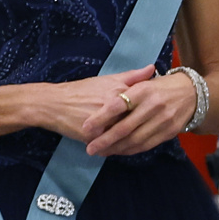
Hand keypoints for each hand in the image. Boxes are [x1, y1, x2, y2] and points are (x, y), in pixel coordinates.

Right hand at [29, 64, 157, 145]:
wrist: (55, 103)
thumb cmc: (82, 90)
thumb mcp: (108, 79)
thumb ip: (132, 76)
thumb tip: (152, 68)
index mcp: (119, 93)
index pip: (144, 105)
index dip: (154, 110)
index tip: (163, 113)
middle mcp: (114, 109)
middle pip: (137, 123)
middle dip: (148, 128)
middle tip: (159, 130)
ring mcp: (104, 124)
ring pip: (126, 137)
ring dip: (136, 142)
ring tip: (144, 142)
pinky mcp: (94, 137)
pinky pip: (112, 147)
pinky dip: (120, 149)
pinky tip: (127, 150)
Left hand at [80, 66, 197, 157]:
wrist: (192, 93)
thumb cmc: (161, 86)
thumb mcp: (144, 81)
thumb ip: (125, 87)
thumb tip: (101, 98)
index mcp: (143, 89)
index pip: (117, 105)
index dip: (100, 117)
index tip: (86, 127)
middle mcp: (153, 105)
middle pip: (125, 127)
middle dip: (105, 140)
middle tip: (90, 148)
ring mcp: (163, 120)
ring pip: (135, 140)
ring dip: (116, 149)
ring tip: (101, 152)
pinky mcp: (168, 132)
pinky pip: (145, 145)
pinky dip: (130, 150)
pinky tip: (118, 152)